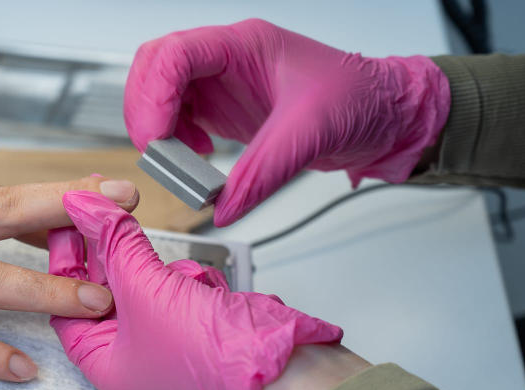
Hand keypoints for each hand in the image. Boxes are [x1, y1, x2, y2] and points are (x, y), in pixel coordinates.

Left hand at [48, 191, 341, 389]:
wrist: (275, 362)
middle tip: (110, 214)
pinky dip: (189, 279)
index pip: (68, 303)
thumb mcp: (145, 287)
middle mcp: (131, 352)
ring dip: (162, 271)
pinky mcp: (193, 318)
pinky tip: (204, 290)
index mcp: (105, 362)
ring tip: (180, 279)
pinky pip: (175, 283)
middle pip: (106, 287)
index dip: (67, 260)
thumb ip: (113, 241)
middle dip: (121, 257)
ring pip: (144, 280)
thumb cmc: (209, 354)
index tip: (68, 221)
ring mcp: (163, 336)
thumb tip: (83, 207)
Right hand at [124, 18, 449, 224]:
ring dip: (157, 129)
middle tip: (155, 152)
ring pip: (160, 94)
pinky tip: (197, 158)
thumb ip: (263, 173)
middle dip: (144, 110)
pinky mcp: (223, 110)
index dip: (154, 94)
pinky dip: (175, 142)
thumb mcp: (310, 132)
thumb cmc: (359, 99)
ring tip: (178, 161)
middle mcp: (225, 60)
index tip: (156, 137)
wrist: (381, 116)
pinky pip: (179, 120)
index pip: (175, 55)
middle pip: (154, 68)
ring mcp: (221, 85)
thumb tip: (224, 209)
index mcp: (244, 45)